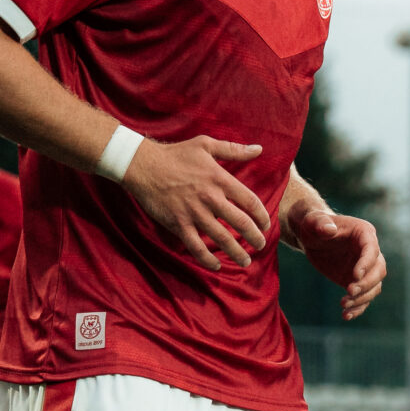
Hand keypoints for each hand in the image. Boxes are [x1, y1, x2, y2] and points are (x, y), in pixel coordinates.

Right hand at [122, 137, 270, 270]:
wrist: (144, 166)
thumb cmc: (176, 154)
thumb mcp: (206, 145)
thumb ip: (234, 149)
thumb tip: (259, 149)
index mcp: (220, 179)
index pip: (250, 201)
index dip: (261, 215)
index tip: (265, 225)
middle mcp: (210, 198)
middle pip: (240, 223)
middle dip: (254, 238)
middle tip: (261, 245)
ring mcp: (194, 213)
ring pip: (221, 238)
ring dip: (237, 252)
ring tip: (246, 261)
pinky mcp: (179, 224)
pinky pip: (196, 247)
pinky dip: (207, 259)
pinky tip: (216, 265)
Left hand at [289, 203, 386, 320]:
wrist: (312, 236)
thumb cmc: (313, 223)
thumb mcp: (313, 221)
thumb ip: (320, 223)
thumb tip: (328, 229)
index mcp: (364, 233)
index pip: (372, 250)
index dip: (366, 264)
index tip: (355, 276)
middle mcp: (370, 251)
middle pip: (379, 270)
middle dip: (367, 284)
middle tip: (349, 292)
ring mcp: (365, 268)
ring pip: (374, 286)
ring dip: (362, 298)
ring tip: (343, 304)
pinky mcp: (357, 281)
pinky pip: (364, 297)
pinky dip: (358, 307)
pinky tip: (346, 315)